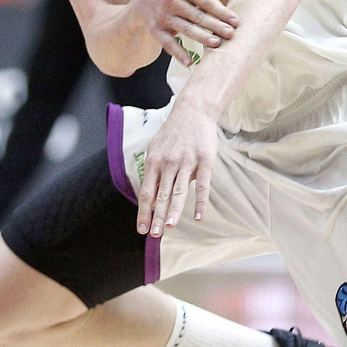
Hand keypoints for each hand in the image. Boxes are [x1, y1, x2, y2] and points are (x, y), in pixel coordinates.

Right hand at [135, 0, 237, 65]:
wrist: (146, 0)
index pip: (205, 0)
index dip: (221, 11)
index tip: (235, 21)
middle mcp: (171, 0)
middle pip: (196, 15)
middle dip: (214, 25)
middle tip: (230, 33)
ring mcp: (162, 16)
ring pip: (185, 29)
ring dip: (201, 37)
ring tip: (216, 43)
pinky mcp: (156, 30)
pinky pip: (168, 44)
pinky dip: (178, 53)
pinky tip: (189, 62)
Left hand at [136, 101, 218, 236]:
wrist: (192, 111)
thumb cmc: (172, 134)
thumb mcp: (155, 150)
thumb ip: (153, 174)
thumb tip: (151, 200)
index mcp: (153, 161)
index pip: (147, 192)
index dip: (143, 212)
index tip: (141, 229)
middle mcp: (168, 163)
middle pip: (161, 195)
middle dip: (157, 217)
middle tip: (154, 234)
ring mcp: (187, 162)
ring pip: (179, 192)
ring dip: (175, 211)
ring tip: (171, 227)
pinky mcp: (205, 161)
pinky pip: (202, 185)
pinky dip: (200, 202)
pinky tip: (199, 217)